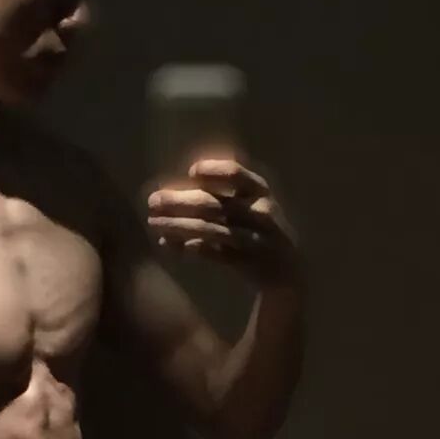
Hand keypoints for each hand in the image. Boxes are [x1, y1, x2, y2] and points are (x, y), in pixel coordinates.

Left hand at [147, 157, 301, 287]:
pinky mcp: (248, 262)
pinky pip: (214, 254)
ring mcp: (255, 238)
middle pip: (213, 203)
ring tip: (155, 224)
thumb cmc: (257, 227)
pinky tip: (169, 246)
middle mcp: (259, 212)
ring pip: (210, 230)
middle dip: (179, 201)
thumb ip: (216, 197)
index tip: (190, 172)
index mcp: (260, 191)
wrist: (286, 268)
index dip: (213, 170)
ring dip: (178, 226)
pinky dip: (190, 249)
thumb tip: (171, 196)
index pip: (236, 174)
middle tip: (152, 201)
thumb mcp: (247, 204)